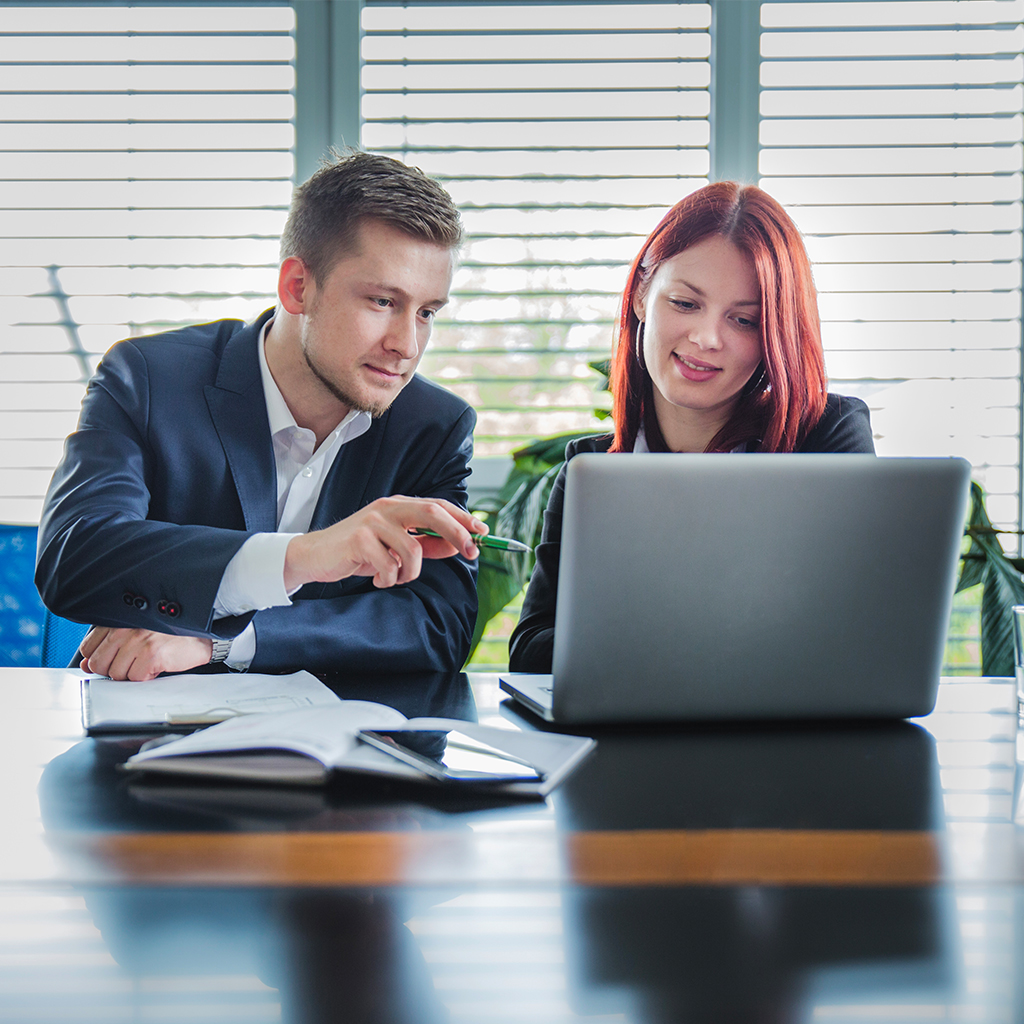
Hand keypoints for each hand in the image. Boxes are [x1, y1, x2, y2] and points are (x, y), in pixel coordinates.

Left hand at [80, 626, 213, 680]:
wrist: (200, 635)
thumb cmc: (168, 633)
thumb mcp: (134, 634)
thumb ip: (107, 647)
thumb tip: (86, 666)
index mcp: (118, 620)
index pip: (88, 648)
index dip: (100, 658)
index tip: (114, 658)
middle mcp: (125, 628)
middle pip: (98, 664)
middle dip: (113, 669)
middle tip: (133, 662)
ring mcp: (138, 641)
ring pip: (116, 674)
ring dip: (132, 673)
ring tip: (147, 661)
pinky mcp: (151, 655)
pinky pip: (135, 678)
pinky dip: (147, 676)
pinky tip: (157, 664)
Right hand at [284, 496, 486, 591]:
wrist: (317, 557)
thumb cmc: (359, 551)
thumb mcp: (396, 547)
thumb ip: (426, 544)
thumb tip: (460, 545)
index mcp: (400, 506)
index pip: (438, 506)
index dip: (463, 518)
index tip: (483, 532)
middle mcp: (388, 508)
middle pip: (432, 513)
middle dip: (457, 533)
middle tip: (472, 553)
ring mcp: (373, 521)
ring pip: (412, 549)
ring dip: (411, 572)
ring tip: (395, 577)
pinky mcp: (359, 539)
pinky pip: (390, 566)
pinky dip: (389, 579)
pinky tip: (377, 578)